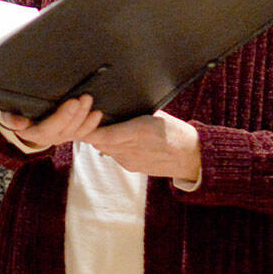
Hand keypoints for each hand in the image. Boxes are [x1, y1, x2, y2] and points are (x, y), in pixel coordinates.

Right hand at [0, 95, 101, 148]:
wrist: (18, 121)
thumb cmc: (13, 114)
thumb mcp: (7, 115)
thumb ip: (10, 119)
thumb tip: (18, 124)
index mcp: (33, 134)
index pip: (49, 127)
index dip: (63, 116)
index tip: (73, 102)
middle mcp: (49, 138)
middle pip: (66, 128)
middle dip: (77, 113)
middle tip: (84, 97)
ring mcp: (60, 137)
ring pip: (76, 130)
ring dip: (85, 116)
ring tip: (89, 100)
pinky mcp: (68, 134)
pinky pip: (82, 133)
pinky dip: (91, 124)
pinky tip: (98, 114)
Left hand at [81, 109, 200, 182]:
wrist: (191, 157)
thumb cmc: (175, 131)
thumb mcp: (156, 116)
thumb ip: (133, 113)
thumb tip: (113, 106)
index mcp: (139, 131)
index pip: (104, 135)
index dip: (89, 129)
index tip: (80, 119)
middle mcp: (131, 149)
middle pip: (99, 142)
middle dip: (91, 131)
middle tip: (85, 118)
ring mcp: (130, 161)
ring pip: (104, 149)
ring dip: (101, 139)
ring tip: (100, 126)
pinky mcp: (131, 167)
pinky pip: (114, 155)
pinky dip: (111, 147)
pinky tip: (116, 139)